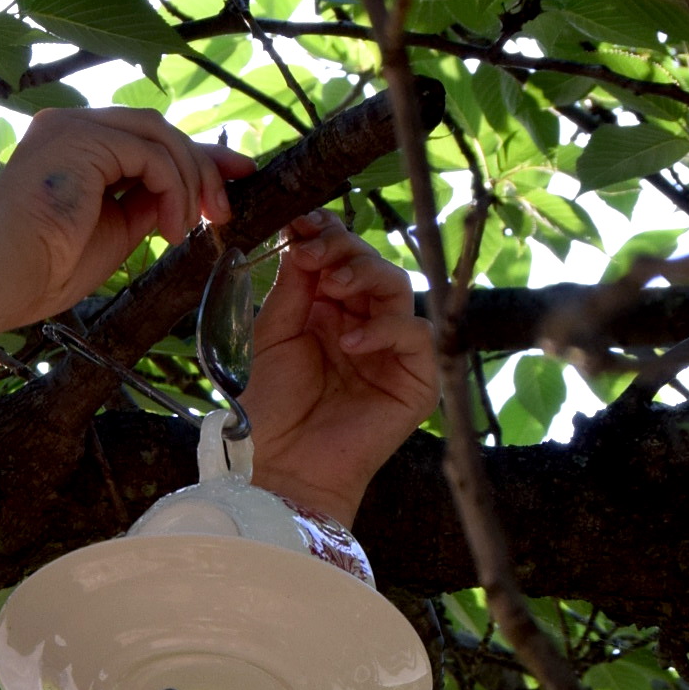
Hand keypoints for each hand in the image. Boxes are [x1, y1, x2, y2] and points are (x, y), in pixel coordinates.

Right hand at [0, 108, 247, 331]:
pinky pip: (151, 154)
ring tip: (191, 228)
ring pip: (160, 135)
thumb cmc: (43, 269)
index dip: (195, 157)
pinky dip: (173, 188)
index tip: (234, 178)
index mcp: (71, 146)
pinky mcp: (81, 138)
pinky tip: (169, 228)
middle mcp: (68, 124)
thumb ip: (145, 204)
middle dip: (203, 164)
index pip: (144, 140)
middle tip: (225, 210)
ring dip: (190, 182)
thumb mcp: (114, 231)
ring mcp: (71, 126)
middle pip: (157, 129)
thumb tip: (188, 194)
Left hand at [241, 215, 437, 528]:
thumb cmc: (273, 407)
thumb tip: (302, 235)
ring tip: (332, 285)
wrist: (281, 467)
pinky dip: (384, 328)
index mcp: (330, 311)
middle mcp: (365, 324)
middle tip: (314, 252)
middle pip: (371, 265)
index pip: (341, 259)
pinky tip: (350, 340)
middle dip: (342, 250)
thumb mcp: (272, 335)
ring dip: (364, 276)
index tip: (302, 222)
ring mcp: (392, 351)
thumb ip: (292, 287)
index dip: (328, 235)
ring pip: (398, 289)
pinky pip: (415, 336)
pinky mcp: (416, 381)